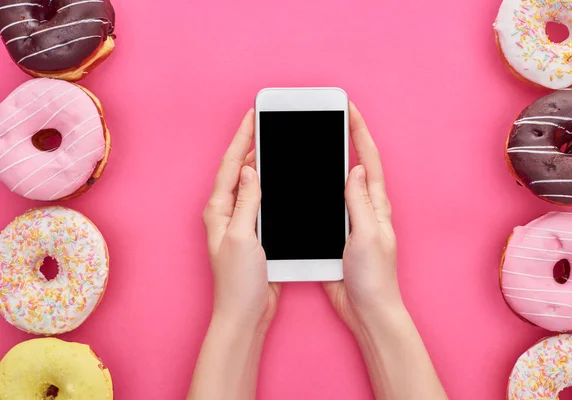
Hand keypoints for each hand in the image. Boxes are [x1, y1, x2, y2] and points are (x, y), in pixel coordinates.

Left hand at [203, 109, 279, 330]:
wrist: (245, 313)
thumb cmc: (238, 281)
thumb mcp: (243, 236)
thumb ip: (247, 201)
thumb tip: (249, 170)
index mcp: (218, 210)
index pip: (230, 165)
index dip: (242, 138)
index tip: (253, 116)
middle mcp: (227, 213)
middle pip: (239, 170)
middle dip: (252, 144)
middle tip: (267, 122)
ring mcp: (241, 222)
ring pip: (252, 185)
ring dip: (262, 164)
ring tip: (275, 142)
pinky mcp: (254, 233)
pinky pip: (263, 201)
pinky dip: (272, 186)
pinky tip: (282, 180)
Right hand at [323, 103, 447, 399]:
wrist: (367, 309)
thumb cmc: (374, 277)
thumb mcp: (367, 235)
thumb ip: (359, 202)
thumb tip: (355, 169)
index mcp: (376, 205)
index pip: (369, 160)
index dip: (359, 132)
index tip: (348, 109)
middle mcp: (366, 208)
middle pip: (356, 165)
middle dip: (345, 139)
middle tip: (330, 118)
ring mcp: (352, 220)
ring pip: (340, 183)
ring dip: (330, 161)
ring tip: (317, 142)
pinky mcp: (339, 234)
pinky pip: (328, 205)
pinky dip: (320, 189)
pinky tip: (307, 185)